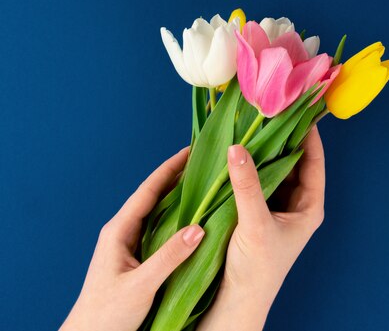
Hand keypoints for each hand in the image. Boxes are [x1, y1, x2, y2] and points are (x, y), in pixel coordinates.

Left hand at [60, 147, 204, 330]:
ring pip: (157, 212)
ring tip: (203, 183)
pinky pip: (159, 229)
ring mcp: (129, 244)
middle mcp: (123, 232)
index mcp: (119, 231)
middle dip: (176, 177)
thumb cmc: (107, 314)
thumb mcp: (141, 285)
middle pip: (153, 196)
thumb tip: (198, 229)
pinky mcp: (136, 257)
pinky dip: (177, 218)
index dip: (169, 169)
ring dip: (178, 196)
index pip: (148, 191)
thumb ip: (169, 257)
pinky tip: (193, 218)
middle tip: (203, 161)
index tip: (190, 151)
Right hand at [198, 126, 325, 330]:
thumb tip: (237, 148)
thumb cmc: (257, 269)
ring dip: (262, 151)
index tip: (300, 108)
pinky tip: (237, 152)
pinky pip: (255, 181)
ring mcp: (275, 207)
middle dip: (281, 138)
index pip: (313, 162)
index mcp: (308, 207)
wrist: (236, 301)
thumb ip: (247, 185)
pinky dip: (248, 167)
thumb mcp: (255, 223)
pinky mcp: (255, 211)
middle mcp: (295, 204)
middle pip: (292, 162)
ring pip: (272, 170)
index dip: (309, 134)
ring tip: (251, 124)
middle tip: (269, 110)